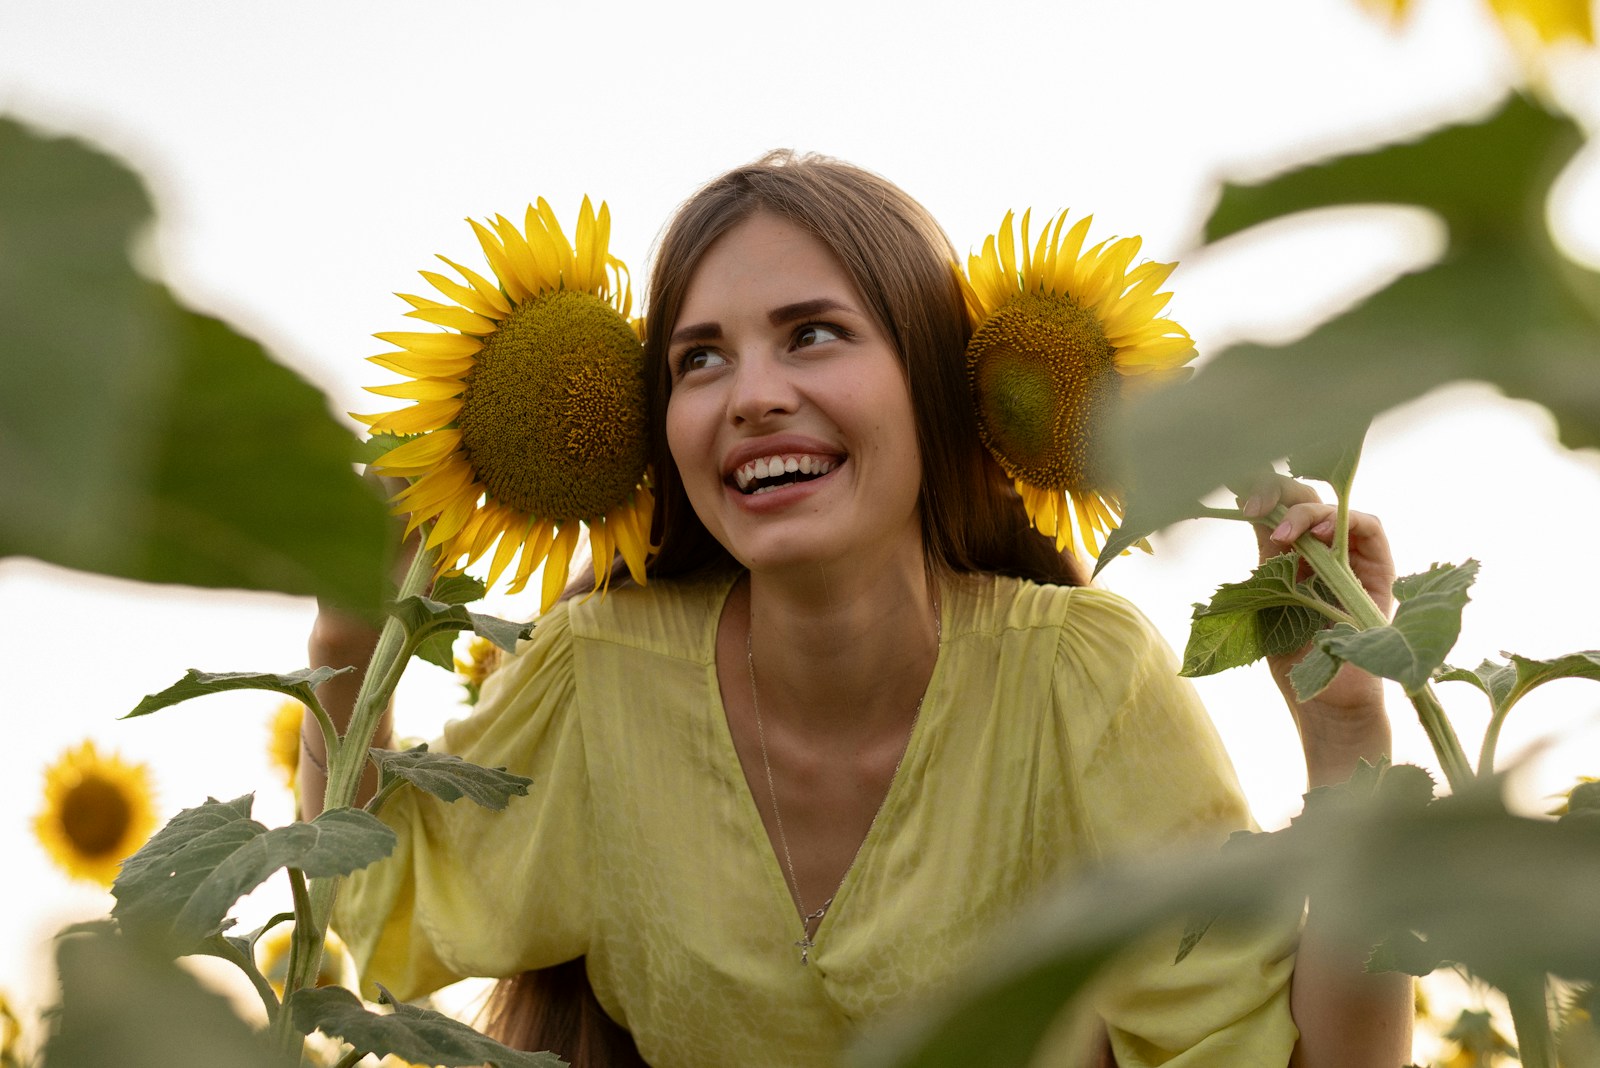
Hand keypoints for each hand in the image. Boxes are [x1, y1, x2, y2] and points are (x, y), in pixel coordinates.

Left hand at [1240, 476, 1394, 784]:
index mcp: (1290, 558)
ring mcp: (1352, 560)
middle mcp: (1322, 553)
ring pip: (1336, 508)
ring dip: (1307, 510)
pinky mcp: (1379, 572)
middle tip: (1254, 506)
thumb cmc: (1293, 659)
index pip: (1279, 509)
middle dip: (1280, 492)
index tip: (1240, 502)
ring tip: (1284, 534)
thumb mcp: (1267, 602)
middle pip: (1307, 499)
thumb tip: (1260, 516)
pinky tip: (1320, 534)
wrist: (1326, 701)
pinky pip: (1371, 529)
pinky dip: (1345, 520)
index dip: (1262, 496)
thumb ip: (1267, 562)